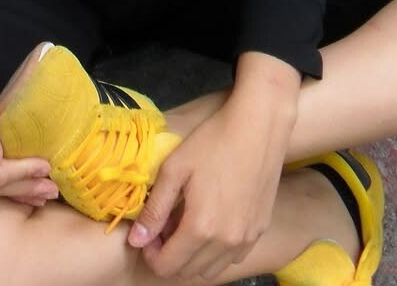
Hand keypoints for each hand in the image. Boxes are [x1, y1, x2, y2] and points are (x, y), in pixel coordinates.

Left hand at [126, 90, 293, 281]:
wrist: (260, 125)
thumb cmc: (213, 140)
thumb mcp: (174, 169)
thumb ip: (154, 209)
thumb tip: (136, 241)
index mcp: (201, 228)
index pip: (167, 267)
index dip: (151, 254)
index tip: (150, 231)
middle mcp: (226, 242)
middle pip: (188, 272)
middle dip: (170, 255)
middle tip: (165, 224)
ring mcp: (246, 239)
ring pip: (212, 270)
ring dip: (193, 257)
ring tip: (187, 223)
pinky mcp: (260, 229)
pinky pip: (233, 257)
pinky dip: (216, 252)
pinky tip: (213, 222)